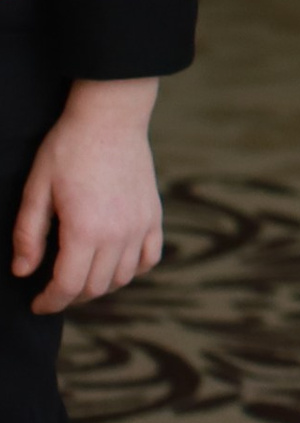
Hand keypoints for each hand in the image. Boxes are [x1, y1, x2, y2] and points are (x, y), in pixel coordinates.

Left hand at [14, 80, 162, 314]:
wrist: (110, 118)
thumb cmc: (68, 149)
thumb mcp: (36, 189)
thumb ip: (28, 234)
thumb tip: (22, 270)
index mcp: (85, 230)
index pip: (68, 286)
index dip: (50, 302)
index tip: (37, 304)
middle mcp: (118, 233)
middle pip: (96, 287)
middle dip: (71, 297)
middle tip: (53, 291)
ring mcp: (140, 225)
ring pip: (123, 277)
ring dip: (100, 286)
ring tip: (81, 278)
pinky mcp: (153, 215)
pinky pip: (149, 257)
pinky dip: (133, 269)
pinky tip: (115, 264)